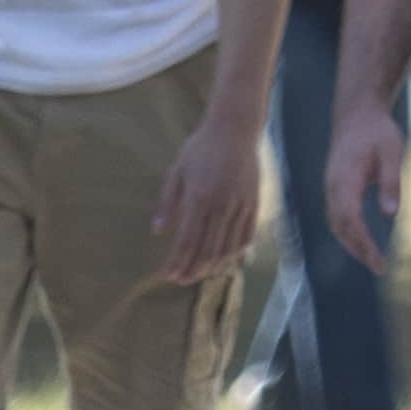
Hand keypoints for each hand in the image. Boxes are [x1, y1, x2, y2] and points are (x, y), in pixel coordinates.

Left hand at [154, 115, 269, 286]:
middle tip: (182, 281)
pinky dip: (236, 253)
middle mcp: (221, 206)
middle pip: (207, 250)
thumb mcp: (177, 170)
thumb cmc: (201, 147)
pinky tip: (226, 260)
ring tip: (201, 275)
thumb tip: (157, 230)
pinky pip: (246, 236)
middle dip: (193, 270)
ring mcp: (240, 206)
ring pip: (228, 248)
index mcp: (198, 198)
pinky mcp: (254, 204)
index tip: (168, 275)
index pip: (187, 241)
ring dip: (213, 266)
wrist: (235, 128)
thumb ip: (167, 202)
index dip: (177, 262)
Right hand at [320, 93, 405, 263]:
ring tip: (372, 260)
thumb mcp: (392, 151)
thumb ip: (390, 181)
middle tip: (378, 267)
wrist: (357, 114)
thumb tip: (390, 214)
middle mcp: (333, 186)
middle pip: (339, 226)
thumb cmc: (377, 132)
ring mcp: (331, 187)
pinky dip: (347, 232)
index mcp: (345, 178)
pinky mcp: (334, 187)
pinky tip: (361, 241)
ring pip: (335, 223)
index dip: (362, 243)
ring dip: (351, 243)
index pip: (350, 219)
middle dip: (357, 249)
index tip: (378, 260)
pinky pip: (336, 215)